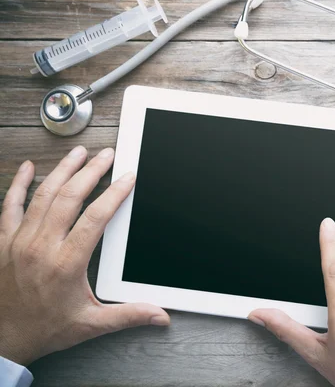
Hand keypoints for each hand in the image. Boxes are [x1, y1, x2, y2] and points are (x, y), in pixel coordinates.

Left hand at [0, 146, 169, 365]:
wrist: (3, 340)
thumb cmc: (45, 329)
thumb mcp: (91, 324)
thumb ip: (128, 315)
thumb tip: (160, 316)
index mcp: (66, 263)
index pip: (95, 217)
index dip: (114, 193)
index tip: (127, 178)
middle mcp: (41, 246)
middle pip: (69, 197)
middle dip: (91, 172)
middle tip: (106, 155)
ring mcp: (19, 241)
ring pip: (42, 195)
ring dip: (62, 171)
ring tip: (79, 152)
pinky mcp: (3, 243)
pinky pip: (9, 206)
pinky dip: (17, 185)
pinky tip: (27, 169)